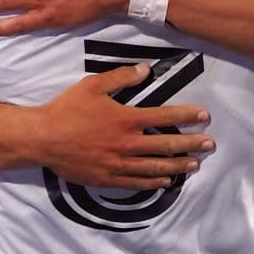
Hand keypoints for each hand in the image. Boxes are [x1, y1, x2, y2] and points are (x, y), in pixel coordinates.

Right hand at [28, 62, 213, 188]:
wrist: (43, 138)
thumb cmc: (67, 109)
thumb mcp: (92, 85)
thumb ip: (121, 77)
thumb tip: (145, 70)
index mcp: (126, 119)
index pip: (165, 117)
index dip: (187, 116)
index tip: (205, 116)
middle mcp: (127, 144)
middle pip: (166, 146)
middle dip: (192, 145)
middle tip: (210, 145)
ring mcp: (119, 164)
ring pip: (155, 168)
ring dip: (178, 166)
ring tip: (194, 165)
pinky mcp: (108, 179)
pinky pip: (137, 184)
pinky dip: (153, 183)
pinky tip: (165, 182)